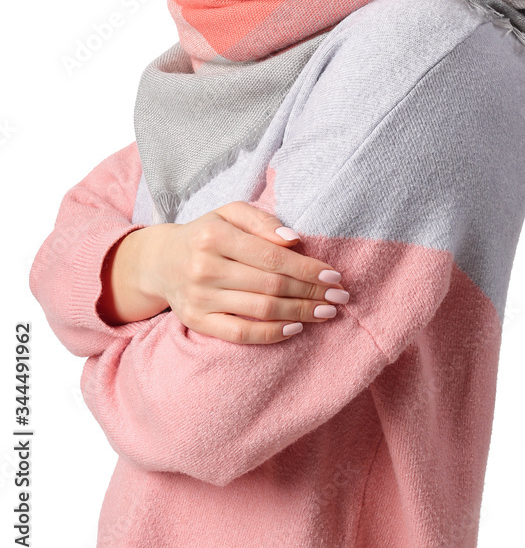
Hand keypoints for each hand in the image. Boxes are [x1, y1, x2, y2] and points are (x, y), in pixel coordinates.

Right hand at [141, 201, 348, 343]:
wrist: (161, 261)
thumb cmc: (207, 233)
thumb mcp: (230, 213)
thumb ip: (262, 221)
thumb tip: (294, 240)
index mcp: (214, 236)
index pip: (272, 256)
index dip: (307, 268)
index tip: (334, 275)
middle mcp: (205, 267)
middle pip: (271, 285)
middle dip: (311, 292)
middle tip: (339, 297)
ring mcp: (200, 298)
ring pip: (261, 310)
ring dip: (300, 313)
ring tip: (326, 312)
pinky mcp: (197, 322)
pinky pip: (240, 334)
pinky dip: (271, 334)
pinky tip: (295, 328)